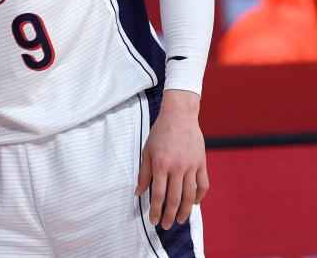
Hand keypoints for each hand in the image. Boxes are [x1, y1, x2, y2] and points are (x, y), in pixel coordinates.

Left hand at [135, 90, 209, 228]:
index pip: (158, 194)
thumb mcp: (147, 151)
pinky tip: (195, 203)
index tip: (153, 221)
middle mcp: (177, 167)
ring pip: (190, 195)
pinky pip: (203, 184)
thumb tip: (138, 193)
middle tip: (166, 226)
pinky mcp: (202, 163)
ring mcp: (191, 166)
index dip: (155, 210)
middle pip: (175, 198)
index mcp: (161, 164)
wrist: (179, 116)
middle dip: (170, 215)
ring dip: (186, 211)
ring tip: (181, 220)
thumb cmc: (160, 133)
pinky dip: (200, 196)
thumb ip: (144, 173)